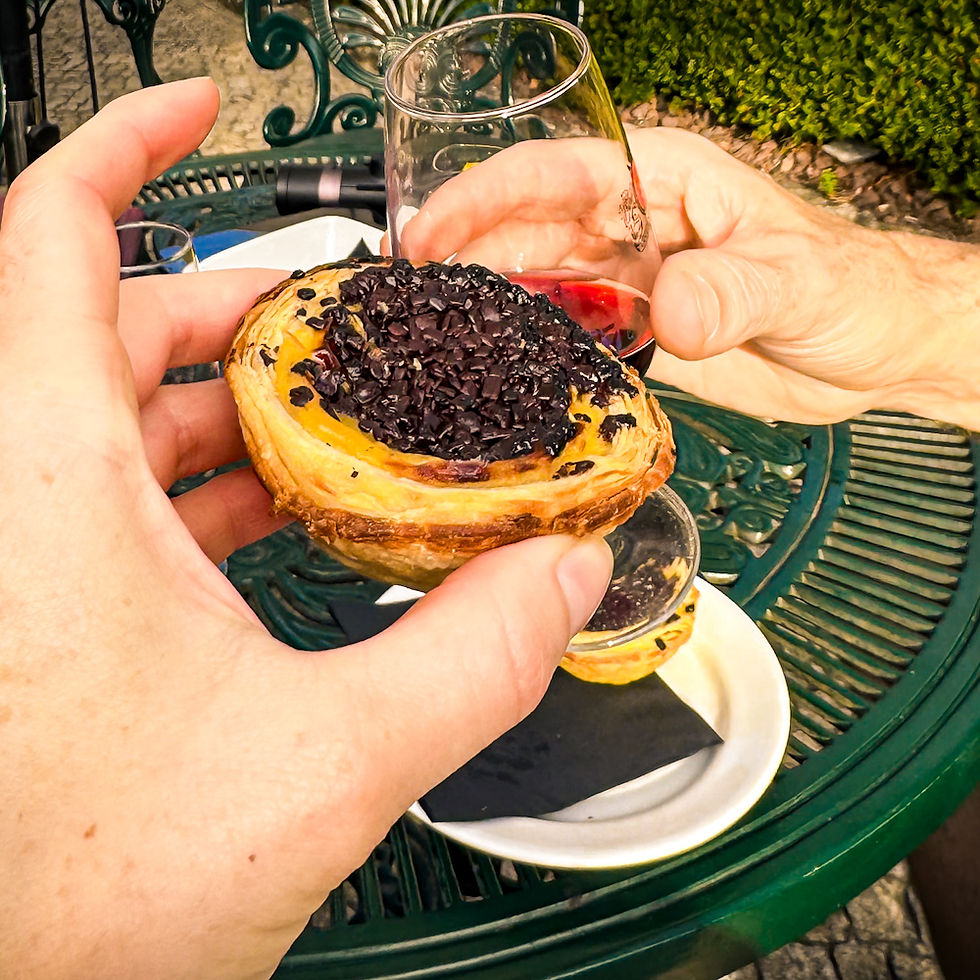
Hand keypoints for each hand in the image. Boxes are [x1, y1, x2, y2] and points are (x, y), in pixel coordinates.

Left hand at [0, 79, 610, 977]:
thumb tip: (561, 576)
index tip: (203, 105)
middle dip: (238, 308)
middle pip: (119, 323)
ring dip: (231, 402)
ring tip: (337, 421)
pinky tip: (282, 513)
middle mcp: (17, 495)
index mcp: (45, 481)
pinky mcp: (42, 604)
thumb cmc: (89, 894)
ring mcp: (25, 549)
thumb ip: (470, 657)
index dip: (129, 143)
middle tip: (342, 324)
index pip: (56, 236)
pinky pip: (116, 491)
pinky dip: (203, 478)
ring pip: (118, 411)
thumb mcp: (324, 760)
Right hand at [403, 129, 979, 428]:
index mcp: (661, 183)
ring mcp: (630, 285)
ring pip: (537, 288)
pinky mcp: (636, 336)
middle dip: (462, 259)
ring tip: (431, 340)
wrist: (876, 349)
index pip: (552, 175)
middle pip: (525, 234)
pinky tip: (496, 375)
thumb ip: (738, 289)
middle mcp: (633, 229)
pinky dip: (528, 352)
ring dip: (486, 308)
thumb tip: (673, 312)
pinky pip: (566, 338)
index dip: (480, 199)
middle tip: (407, 301)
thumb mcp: (802, 278)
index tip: (427, 231)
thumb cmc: (854, 287)